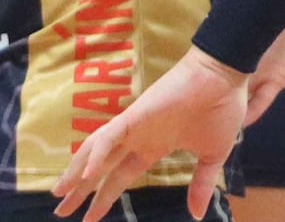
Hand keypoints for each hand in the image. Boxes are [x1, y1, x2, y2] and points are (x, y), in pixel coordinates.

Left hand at [54, 47, 244, 221]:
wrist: (225, 76)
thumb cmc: (222, 109)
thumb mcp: (214, 154)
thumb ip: (202, 183)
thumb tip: (198, 214)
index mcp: (154, 147)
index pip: (120, 176)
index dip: (104, 197)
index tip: (89, 218)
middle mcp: (138, 139)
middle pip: (101, 168)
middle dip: (80, 190)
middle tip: (60, 210)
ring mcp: (133, 127)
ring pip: (95, 151)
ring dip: (76, 172)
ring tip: (59, 193)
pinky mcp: (134, 115)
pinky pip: (108, 137)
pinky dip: (96, 156)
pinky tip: (87, 176)